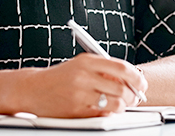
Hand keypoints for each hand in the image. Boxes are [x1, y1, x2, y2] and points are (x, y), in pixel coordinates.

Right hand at [14, 53, 147, 117]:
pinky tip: (105, 110)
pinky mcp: (76, 110)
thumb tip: (131, 80)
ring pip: (115, 104)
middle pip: (121, 88)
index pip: (121, 68)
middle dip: (133, 95)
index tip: (142, 83)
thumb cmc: (60, 77)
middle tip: (135, 98)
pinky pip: (102, 114)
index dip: (136, 77)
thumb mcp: (81, 65)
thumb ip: (104, 69)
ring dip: (122, 106)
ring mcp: (79, 94)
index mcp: (87, 61)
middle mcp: (83, 76)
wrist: (32, 89)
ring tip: (120, 105)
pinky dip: (108, 113)